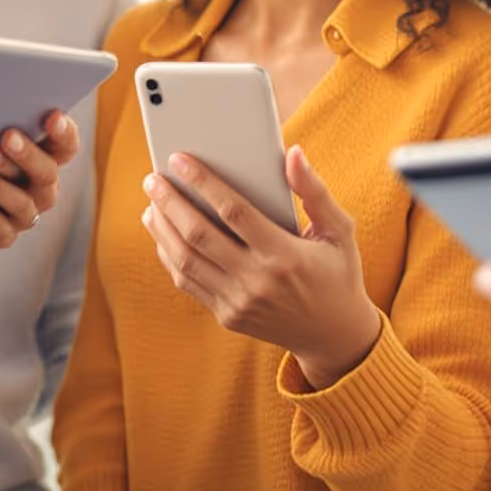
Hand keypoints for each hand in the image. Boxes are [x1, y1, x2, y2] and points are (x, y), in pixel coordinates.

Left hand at [0, 110, 81, 268]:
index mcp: (42, 156)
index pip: (66, 146)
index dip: (64, 132)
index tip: (51, 114)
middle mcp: (40, 187)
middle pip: (47, 173)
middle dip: (26, 154)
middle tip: (5, 136)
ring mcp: (23, 214)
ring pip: (22, 202)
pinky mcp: (1, 236)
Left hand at [141, 146, 382, 387]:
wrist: (335, 336)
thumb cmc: (338, 274)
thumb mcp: (339, 231)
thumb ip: (315, 191)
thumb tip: (292, 153)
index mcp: (285, 254)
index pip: (233, 211)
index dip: (203, 182)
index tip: (179, 159)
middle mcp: (257, 280)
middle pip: (199, 234)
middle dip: (170, 202)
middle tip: (152, 178)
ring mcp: (239, 302)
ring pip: (185, 261)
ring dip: (162, 229)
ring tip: (151, 204)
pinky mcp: (228, 316)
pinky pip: (189, 283)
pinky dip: (170, 257)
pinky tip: (164, 235)